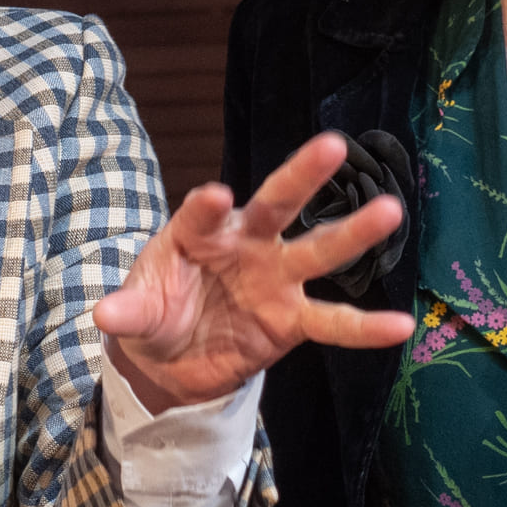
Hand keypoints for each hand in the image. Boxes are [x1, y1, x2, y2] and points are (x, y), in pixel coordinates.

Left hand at [90, 132, 414, 412]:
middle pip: (277, 204)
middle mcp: (245, 244)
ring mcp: (275, 278)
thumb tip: (105, 313)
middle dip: (302, 175)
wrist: (173, 361)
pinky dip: (365, 327)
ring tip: (390, 211)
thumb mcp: (136, 313)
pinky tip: (401, 325)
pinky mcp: (291, 319)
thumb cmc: (155, 315)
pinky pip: (332, 323)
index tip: (213, 196)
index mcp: (198, 233)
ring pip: (317, 250)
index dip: (207, 207)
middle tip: (332, 145)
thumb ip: (129, 311)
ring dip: (353, 232)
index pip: (201, 214)